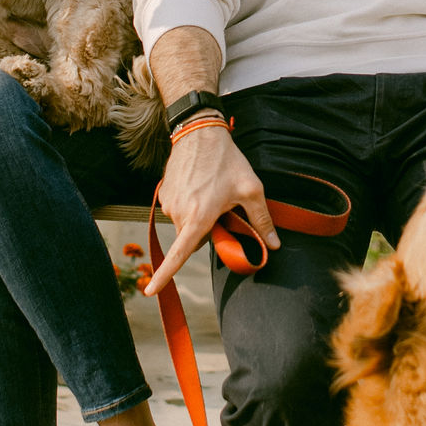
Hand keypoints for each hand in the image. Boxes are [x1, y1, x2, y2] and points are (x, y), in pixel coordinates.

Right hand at [146, 122, 277, 299]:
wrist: (199, 131)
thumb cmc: (227, 160)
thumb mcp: (251, 190)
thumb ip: (261, 220)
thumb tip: (274, 244)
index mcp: (198, 218)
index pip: (179, 255)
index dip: (164, 276)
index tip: (150, 293)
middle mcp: (178, 213)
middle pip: (192, 238)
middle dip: (207, 229)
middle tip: (223, 206)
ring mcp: (168, 203)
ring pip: (185, 223)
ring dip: (198, 215)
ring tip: (211, 189)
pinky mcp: (164, 194)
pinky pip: (178, 210)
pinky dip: (190, 204)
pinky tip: (200, 184)